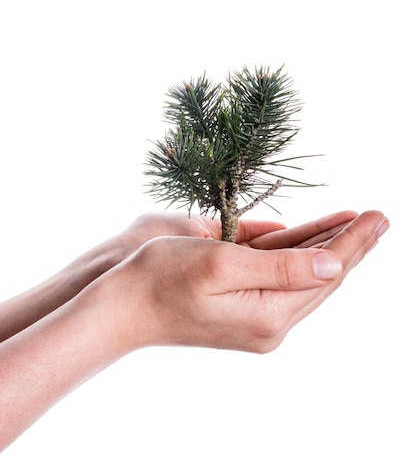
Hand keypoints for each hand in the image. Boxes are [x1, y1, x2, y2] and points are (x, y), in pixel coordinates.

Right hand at [111, 210, 388, 354]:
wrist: (122, 306)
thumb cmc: (162, 278)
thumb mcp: (221, 265)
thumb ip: (282, 267)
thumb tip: (333, 264)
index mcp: (269, 314)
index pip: (325, 271)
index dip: (354, 241)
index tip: (379, 216)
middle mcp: (269, 322)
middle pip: (321, 276)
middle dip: (351, 243)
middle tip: (380, 217)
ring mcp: (256, 317)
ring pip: (304, 275)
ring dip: (329, 246)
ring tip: (356, 223)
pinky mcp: (243, 308)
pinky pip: (282, 276)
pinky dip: (301, 254)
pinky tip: (313, 239)